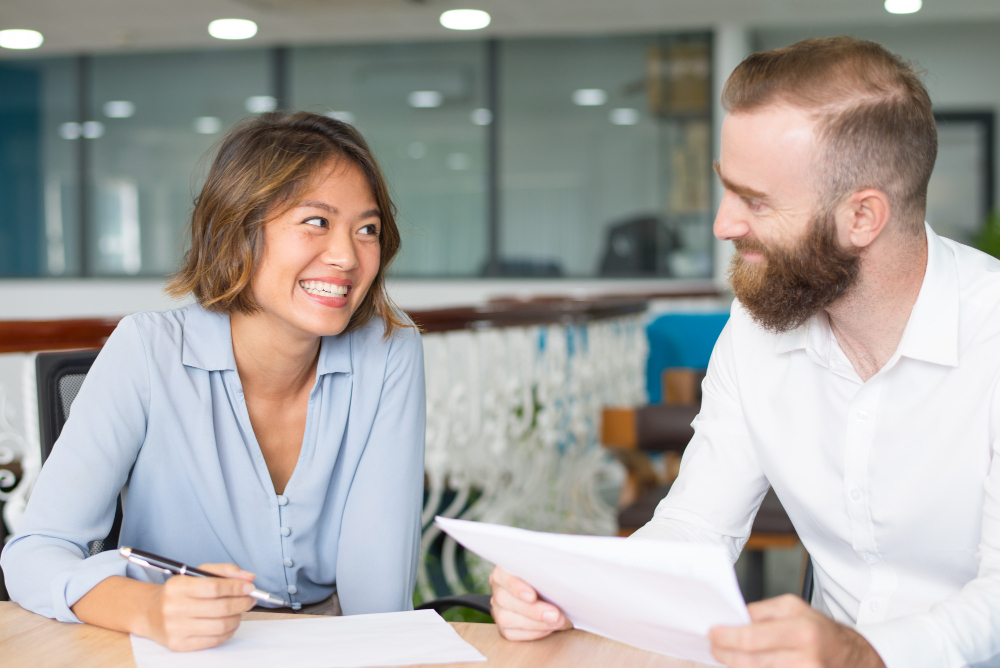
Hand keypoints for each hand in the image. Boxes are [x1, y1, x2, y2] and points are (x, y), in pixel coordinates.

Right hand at [140, 563, 256, 651]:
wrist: (151, 613)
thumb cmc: (179, 592)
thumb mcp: (197, 573)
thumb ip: (224, 571)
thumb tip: (249, 578)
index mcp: (177, 586)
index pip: (214, 587)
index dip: (236, 587)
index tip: (249, 587)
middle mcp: (174, 607)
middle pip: (220, 608)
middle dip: (242, 603)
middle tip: (250, 599)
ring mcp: (175, 629)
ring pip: (220, 626)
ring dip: (237, 618)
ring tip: (239, 611)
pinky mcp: (179, 645)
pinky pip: (214, 640)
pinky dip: (228, 632)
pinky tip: (229, 623)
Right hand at [489, 566, 572, 640]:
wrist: (551, 594)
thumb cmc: (549, 578)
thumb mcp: (549, 569)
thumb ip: (549, 571)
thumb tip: (559, 576)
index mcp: (504, 569)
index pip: (502, 575)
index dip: (515, 586)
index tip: (532, 596)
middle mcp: (498, 588)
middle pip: (504, 599)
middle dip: (533, 610)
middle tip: (555, 614)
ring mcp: (498, 608)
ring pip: (506, 619)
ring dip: (535, 623)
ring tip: (557, 622)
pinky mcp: (504, 627)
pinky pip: (512, 634)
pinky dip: (533, 633)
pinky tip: (548, 628)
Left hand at [709, 594, 885, 667]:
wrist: (856, 660)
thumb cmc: (823, 632)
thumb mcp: (795, 608)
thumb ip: (762, 612)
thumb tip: (734, 619)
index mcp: (802, 632)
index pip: (752, 638)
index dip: (727, 637)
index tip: (712, 633)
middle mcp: (805, 659)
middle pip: (751, 661)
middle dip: (726, 654)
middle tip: (714, 647)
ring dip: (737, 665)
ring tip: (727, 655)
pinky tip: (746, 665)